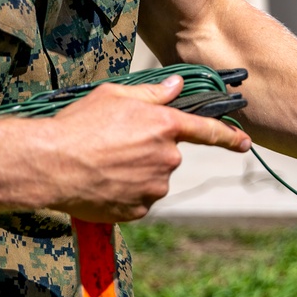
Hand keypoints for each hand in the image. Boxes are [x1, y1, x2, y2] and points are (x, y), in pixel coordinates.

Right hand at [24, 75, 250, 222]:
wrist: (51, 164)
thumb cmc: (79, 124)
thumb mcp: (115, 97)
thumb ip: (152, 94)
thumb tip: (177, 86)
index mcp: (164, 126)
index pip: (207, 130)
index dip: (228, 136)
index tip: (245, 142)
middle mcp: (166, 158)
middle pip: (168, 155)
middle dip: (149, 150)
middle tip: (114, 145)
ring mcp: (154, 187)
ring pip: (153, 179)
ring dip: (136, 173)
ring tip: (103, 164)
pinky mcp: (138, 210)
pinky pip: (138, 200)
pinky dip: (125, 193)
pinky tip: (102, 183)